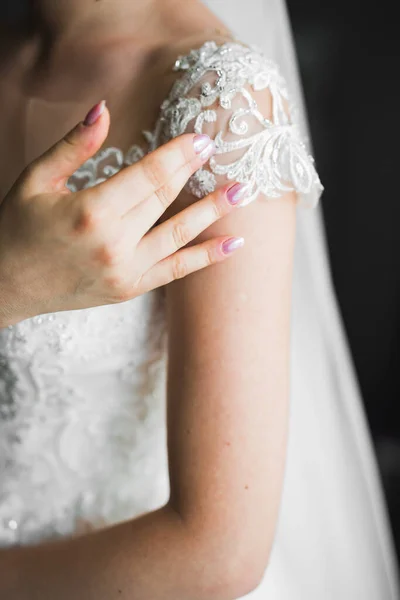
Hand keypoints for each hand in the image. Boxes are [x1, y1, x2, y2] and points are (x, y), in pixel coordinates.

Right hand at [0, 101, 245, 326]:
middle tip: (221, 152)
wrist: (6, 284)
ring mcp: (125, 271)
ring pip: (180, 235)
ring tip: (243, 193)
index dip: (178, 154)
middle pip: (166, 199)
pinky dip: (206, 258)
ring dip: (213, 212)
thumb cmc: (17, 227)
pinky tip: (233, 245)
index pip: (148, 175)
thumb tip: (105, 108)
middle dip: (195, 173)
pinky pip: (176, 272)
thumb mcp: (37, 179)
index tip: (202, 139)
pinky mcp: (129, 289)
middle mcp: (114, 244)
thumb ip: (75, 145)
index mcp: (91, 211)